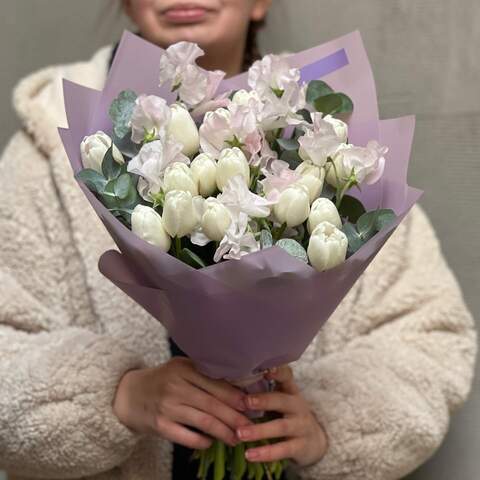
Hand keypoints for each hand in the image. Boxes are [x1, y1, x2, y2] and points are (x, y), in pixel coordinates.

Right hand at [113, 357, 251, 448]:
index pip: (216, 383)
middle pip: (213, 403)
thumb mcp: (181, 369)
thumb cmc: (163, 380)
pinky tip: (212, 442)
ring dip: (224, 431)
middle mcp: (176, 385)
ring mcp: (168, 406)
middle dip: (235, 416)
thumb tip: (238, 387)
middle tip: (251, 426)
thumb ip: (204, 374)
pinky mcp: (160, 425)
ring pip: (204, 421)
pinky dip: (202, 441)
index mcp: (185, 368)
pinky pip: (186, 436)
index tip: (252, 405)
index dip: (236, 396)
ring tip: (237, 438)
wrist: (128, 394)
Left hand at [236, 365, 327, 465]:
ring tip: (240, 433)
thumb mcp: (281, 400)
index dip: (277, 372)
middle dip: (264, 401)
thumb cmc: (287, 415)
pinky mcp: (301, 446)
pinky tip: (249, 455)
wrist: (314, 441)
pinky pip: (282, 450)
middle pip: (282, 400)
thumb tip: (233, 379)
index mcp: (290, 391)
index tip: (265, 369)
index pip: (286, 377)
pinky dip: (266, 453)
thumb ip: (264, 390)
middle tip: (245, 402)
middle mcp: (298, 406)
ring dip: (259, 430)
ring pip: (281, 427)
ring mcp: (301, 426)